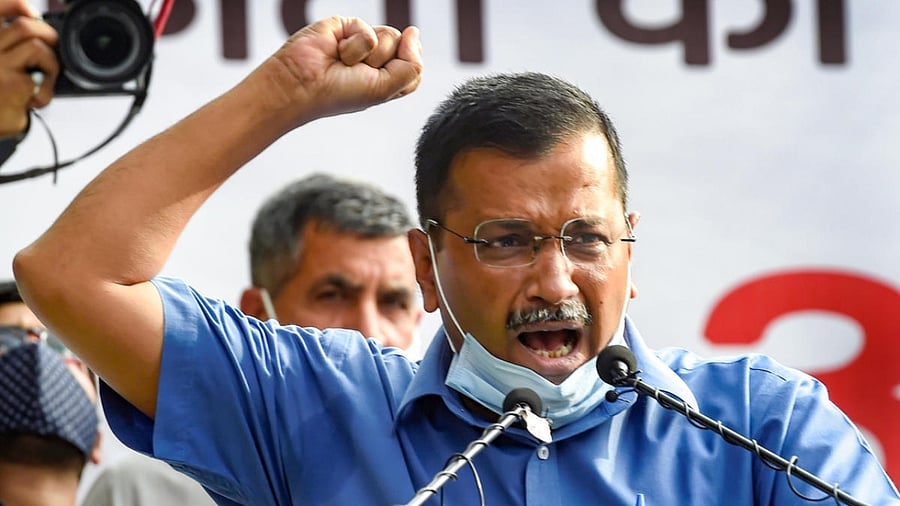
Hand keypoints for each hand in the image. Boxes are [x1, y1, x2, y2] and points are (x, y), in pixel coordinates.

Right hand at [0, 0, 58, 136]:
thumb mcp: (2, 65)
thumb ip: (10, 48)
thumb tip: (38, 31)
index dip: (16, 6)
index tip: (32, 14)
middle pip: (25, 26)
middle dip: (48, 36)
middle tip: (51, 53)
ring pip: (37, 46)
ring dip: (50, 63)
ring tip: (41, 81)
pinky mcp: (10, 83)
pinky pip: (44, 75)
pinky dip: (48, 88)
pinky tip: (36, 100)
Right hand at [248, 16, 422, 130]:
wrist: (302, 83)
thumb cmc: (338, 93)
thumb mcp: (384, 89)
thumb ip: (411, 65)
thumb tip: (414, 31)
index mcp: (387, 79)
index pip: (413, 67)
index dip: (405, 69)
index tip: (383, 78)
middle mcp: (377, 60)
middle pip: (404, 49)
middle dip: (384, 62)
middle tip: (359, 73)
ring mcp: (363, 42)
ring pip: (390, 35)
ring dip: (369, 55)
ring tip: (345, 63)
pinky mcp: (348, 26)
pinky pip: (368, 29)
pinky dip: (354, 45)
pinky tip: (337, 51)